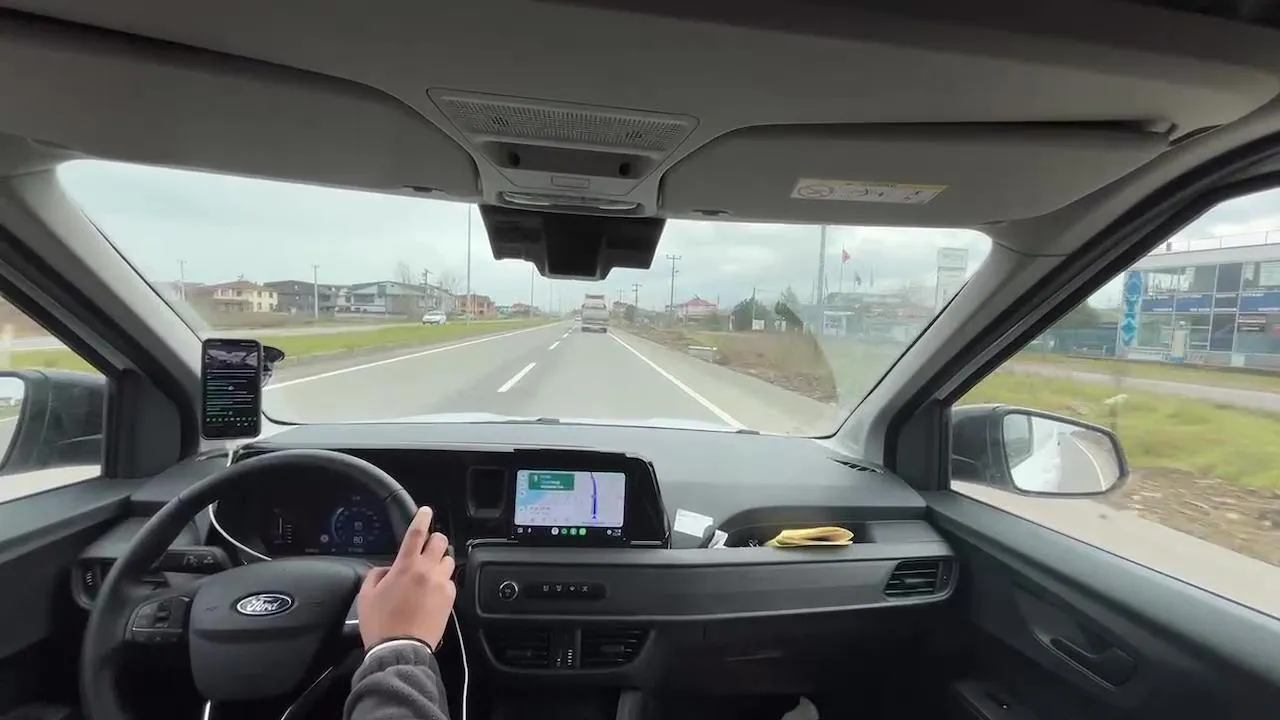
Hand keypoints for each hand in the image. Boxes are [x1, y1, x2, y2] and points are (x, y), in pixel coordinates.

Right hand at [357, 506, 455, 649]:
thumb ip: (376, 575)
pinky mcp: (450, 599)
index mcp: (405, 567)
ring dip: (439, 561)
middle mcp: (427, 571)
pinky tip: (433, 591)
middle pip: (440, 541)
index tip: (427, 511)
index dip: (423, 518)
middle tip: (426, 547)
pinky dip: (443, 581)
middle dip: (434, 540)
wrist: (400, 650)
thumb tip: (387, 569)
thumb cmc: (381, 624)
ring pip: (448, 560)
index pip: (417, 533)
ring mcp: (441, 585)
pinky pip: (450, 581)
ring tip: (429, 572)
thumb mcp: (367, 596)